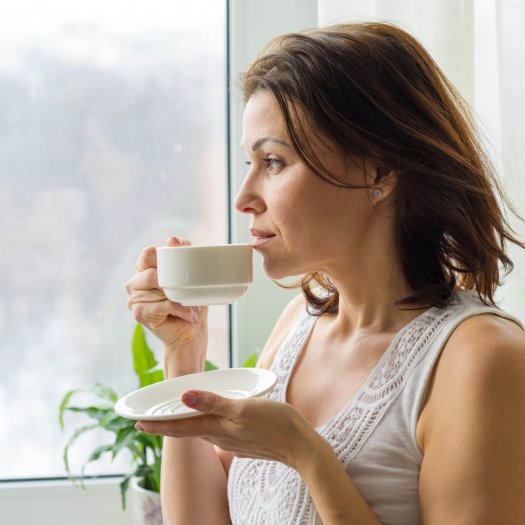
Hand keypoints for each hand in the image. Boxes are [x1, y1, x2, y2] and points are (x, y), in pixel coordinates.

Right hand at [125, 237, 208, 349]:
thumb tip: (172, 239)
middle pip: (151, 274)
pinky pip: (162, 305)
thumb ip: (183, 252)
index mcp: (145, 268)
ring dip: (178, 298)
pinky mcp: (139, 314)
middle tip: (185, 292)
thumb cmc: (191, 301)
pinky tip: (185, 314)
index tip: (180, 268)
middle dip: (172, 283)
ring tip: (187, 305)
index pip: (148, 253)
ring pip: (157, 290)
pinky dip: (178, 309)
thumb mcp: (192, 273)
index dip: (164, 258)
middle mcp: (135, 282)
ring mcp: (134, 299)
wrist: (192, 331)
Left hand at [136, 390, 320, 469]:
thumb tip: (184, 398)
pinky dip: (206, 423)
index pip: (180, 428)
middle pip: (188, 430)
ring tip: (175, 415)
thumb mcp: (243, 409)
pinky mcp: (244, 440)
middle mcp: (220, 437)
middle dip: (168, 424)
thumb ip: (214, 403)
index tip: (138, 424)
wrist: (301, 447)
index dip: (158, 425)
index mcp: (217, 429)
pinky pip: (217, 431)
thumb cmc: (274, 424)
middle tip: (150, 419)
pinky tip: (210, 417)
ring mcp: (233, 441)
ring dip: (186, 423)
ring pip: (202, 430)